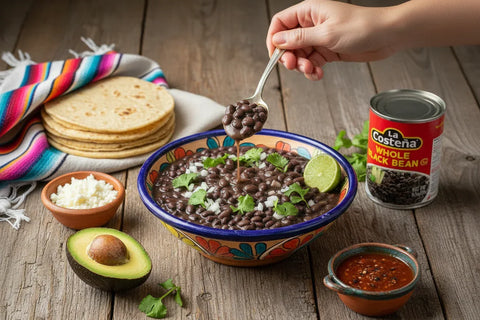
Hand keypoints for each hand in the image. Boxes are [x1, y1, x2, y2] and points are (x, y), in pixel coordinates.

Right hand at [266, 0, 397, 79]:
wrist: (387, 36)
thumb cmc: (362, 26)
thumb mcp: (327, 34)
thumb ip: (299, 38)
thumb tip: (277, 40)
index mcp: (309, 12)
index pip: (280, 23)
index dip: (274, 39)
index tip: (275, 55)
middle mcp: (312, 24)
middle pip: (288, 42)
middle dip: (289, 57)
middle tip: (296, 66)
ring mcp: (320, 38)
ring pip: (300, 55)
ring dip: (302, 66)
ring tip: (312, 70)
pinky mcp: (327, 50)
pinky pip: (312, 62)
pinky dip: (312, 70)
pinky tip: (319, 74)